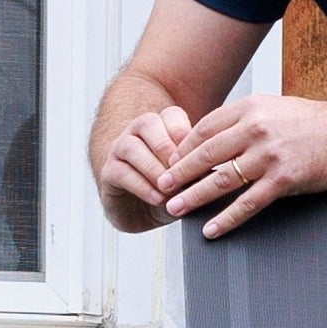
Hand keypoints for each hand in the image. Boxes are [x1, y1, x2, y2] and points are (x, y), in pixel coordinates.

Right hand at [95, 102, 195, 231]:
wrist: (141, 212)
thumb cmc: (171, 190)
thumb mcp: (191, 180)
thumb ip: (201, 170)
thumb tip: (218, 171)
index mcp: (161, 127)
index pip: (172, 115)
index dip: (184, 133)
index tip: (199, 154)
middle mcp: (138, 133)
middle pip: (148, 124)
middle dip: (167, 148)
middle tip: (182, 171)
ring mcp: (120, 150)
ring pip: (131, 146)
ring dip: (153, 167)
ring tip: (169, 188)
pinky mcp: (109, 172)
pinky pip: (121, 172)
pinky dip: (141, 186)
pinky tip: (157, 198)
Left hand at [163, 90, 326, 235]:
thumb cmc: (317, 123)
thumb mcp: (276, 109)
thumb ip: (246, 120)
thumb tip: (215, 137)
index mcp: (251, 108)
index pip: (205, 128)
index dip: (184, 148)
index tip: (170, 162)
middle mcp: (256, 129)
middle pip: (206, 153)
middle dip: (179, 173)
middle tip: (160, 186)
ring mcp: (269, 155)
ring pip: (220, 179)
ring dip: (194, 196)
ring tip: (175, 208)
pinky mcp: (284, 179)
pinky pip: (247, 203)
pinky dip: (226, 218)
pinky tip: (211, 228)